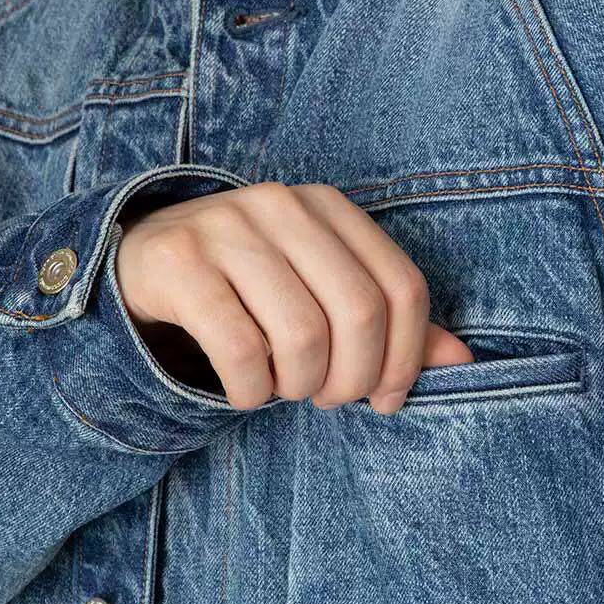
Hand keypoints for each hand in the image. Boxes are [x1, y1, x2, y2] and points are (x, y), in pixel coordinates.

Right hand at [114, 181, 472, 412]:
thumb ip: (388, 320)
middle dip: (352, 379)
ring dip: (298, 386)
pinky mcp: (180, 263)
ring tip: (283, 389)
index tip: (385, 398)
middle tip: (327, 398)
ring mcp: (227, 228)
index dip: (406, 357)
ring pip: (301, 335)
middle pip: (359, 314)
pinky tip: (245, 390)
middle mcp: (282, 204)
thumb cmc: (249, 286)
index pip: (402, 287)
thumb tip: (462, 358)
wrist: (141, 260)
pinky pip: (239, 349)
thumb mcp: (320, 288)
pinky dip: (251, 390)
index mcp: (330, 207)